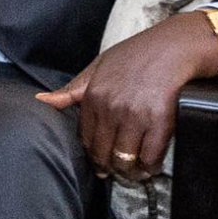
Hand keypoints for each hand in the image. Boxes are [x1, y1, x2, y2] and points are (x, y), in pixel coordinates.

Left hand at [35, 11, 217, 178]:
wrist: (176, 46)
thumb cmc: (138, 54)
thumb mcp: (99, 66)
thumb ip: (73, 89)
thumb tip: (41, 101)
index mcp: (93, 96)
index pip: (86, 138)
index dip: (93, 154)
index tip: (99, 162)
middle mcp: (111, 108)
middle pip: (103, 153)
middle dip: (109, 167)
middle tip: (116, 172)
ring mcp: (136, 116)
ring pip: (125, 159)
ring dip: (130, 171)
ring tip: (134, 172)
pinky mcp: (160, 121)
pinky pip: (151, 156)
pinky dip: (150, 166)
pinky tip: (151, 166)